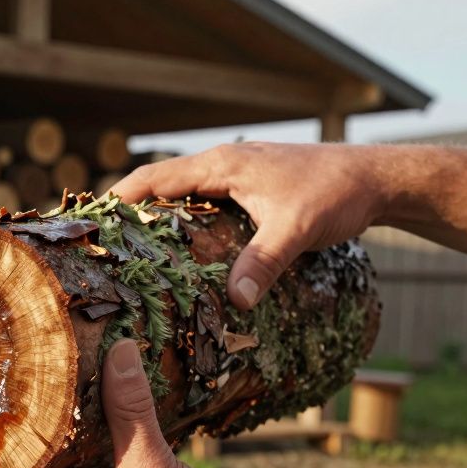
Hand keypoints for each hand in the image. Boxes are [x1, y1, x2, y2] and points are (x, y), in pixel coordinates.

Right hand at [111, 143, 384, 308]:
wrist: (377, 178)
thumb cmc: (336, 194)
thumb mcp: (296, 229)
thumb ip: (264, 262)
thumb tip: (236, 302)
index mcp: (222, 165)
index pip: (153, 178)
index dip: (119, 199)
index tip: (89, 223)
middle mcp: (224, 165)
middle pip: (160, 184)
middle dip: (130, 211)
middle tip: (102, 245)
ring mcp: (238, 175)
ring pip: (183, 194)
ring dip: (158, 216)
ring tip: (133, 252)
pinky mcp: (253, 188)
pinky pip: (205, 202)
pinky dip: (186, 221)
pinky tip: (186, 250)